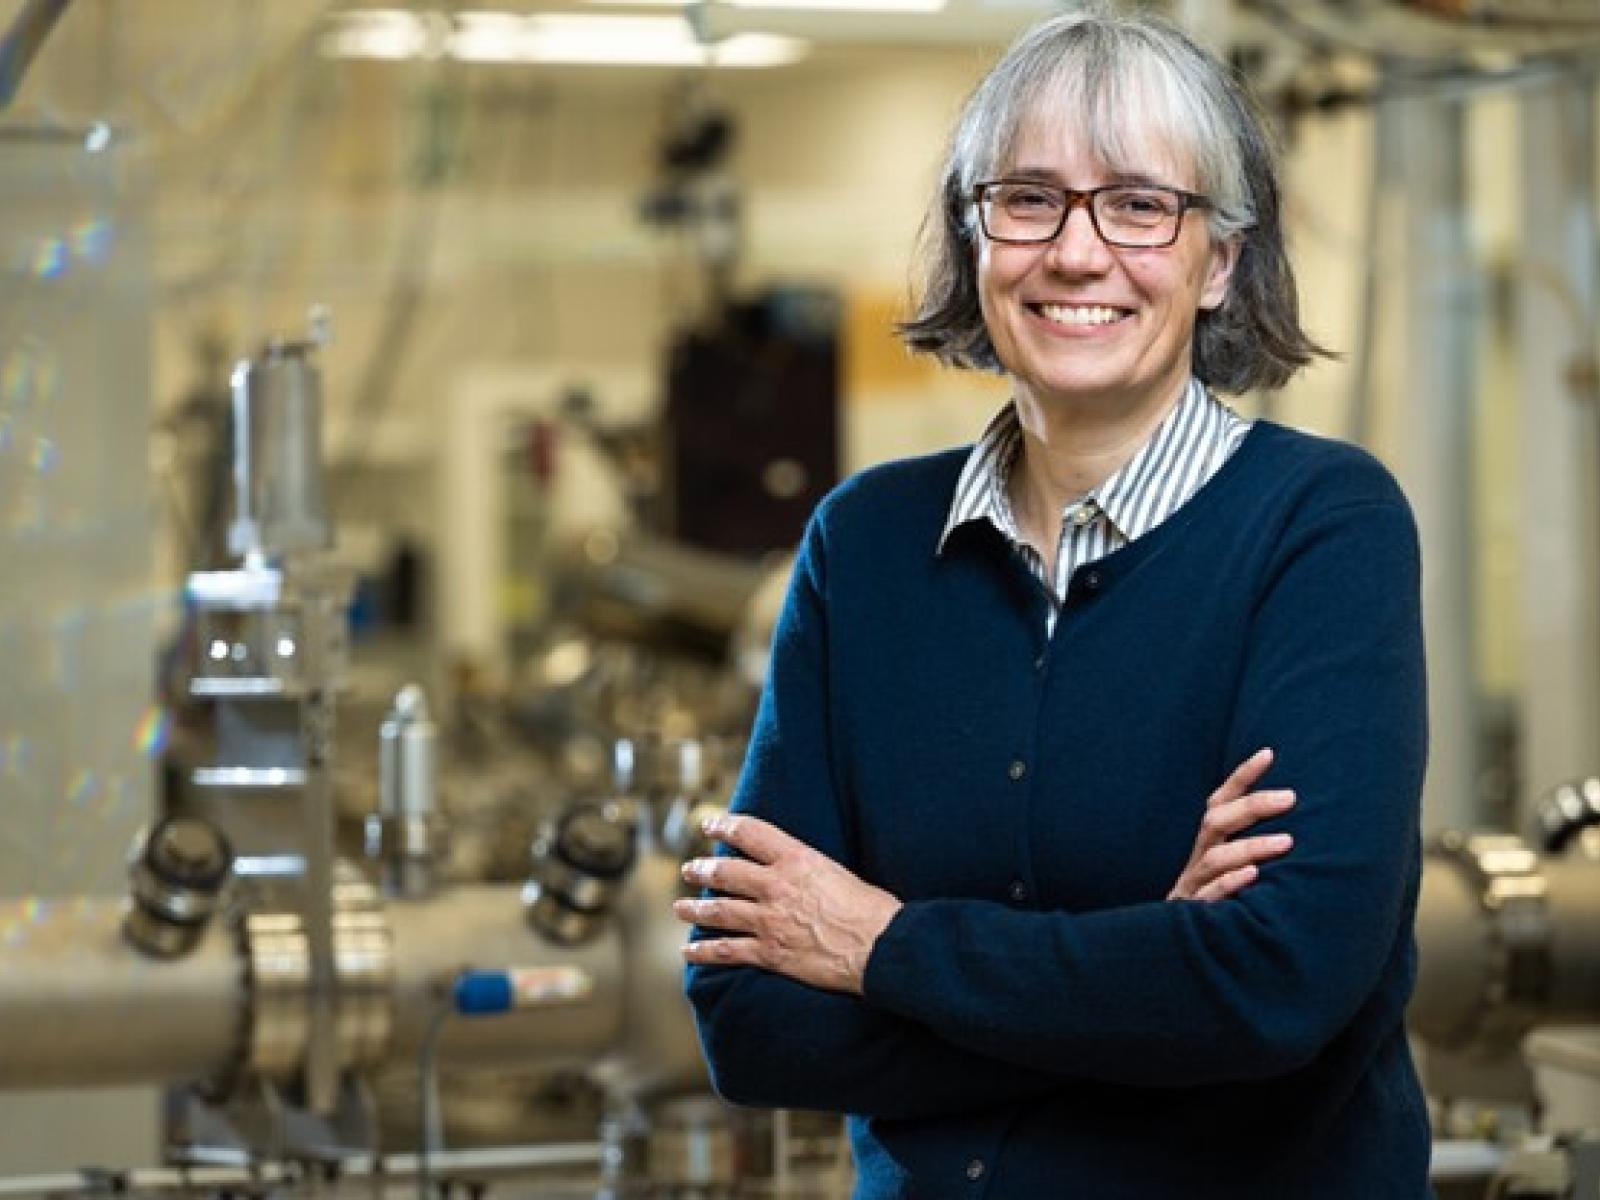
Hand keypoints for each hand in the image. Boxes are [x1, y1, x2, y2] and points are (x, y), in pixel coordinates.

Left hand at [674, 812, 901, 995]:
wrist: (881, 947)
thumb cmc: (873, 909)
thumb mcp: (839, 872)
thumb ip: (811, 870)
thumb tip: (802, 873)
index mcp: (796, 859)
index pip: (750, 833)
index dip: (725, 825)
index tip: (710, 824)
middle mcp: (776, 886)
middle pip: (726, 873)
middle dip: (702, 870)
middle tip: (690, 869)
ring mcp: (769, 920)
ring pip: (719, 911)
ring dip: (695, 909)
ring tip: (680, 908)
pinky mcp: (770, 953)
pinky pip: (727, 951)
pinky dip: (704, 952)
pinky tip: (689, 952)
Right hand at [1167, 747, 1295, 901]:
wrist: (1184, 955)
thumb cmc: (1223, 905)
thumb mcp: (1236, 873)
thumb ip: (1256, 849)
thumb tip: (1301, 819)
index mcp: (1209, 845)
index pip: (1220, 802)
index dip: (1241, 777)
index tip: (1268, 753)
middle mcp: (1199, 860)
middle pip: (1215, 822)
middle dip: (1251, 807)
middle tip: (1290, 797)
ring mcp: (1194, 887)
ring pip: (1215, 858)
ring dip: (1250, 846)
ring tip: (1286, 842)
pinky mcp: (1194, 915)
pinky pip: (1209, 897)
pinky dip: (1229, 884)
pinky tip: (1253, 876)